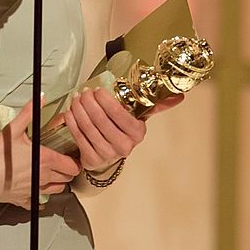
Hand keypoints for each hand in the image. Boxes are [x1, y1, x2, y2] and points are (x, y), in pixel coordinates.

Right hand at [0, 98, 81, 209]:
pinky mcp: (24, 199)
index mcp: (45, 160)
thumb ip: (28, 113)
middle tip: (63, 162)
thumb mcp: (13, 130)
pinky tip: (34, 187)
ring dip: (57, 182)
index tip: (71, 156)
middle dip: (68, 171)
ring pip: (56, 190)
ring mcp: (35, 190)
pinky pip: (38, 201)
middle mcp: (44, 177)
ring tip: (51, 173)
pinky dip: (39, 196)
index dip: (75, 161)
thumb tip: (40, 98)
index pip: (72, 166)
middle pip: (67, 178)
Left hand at [63, 87, 184, 173]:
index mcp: (137, 133)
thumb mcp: (139, 118)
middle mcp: (124, 146)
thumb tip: (180, 96)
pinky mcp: (92, 159)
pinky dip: (72, 122)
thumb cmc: (122, 131)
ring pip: (89, 127)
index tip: (98, 89)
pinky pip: (79, 137)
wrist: (109, 155)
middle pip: (101, 119)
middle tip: (84, 91)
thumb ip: (156, 105)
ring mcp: (107, 154)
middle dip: (89, 102)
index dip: (106, 100)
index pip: (119, 114)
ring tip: (76, 98)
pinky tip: (69, 112)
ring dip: (79, 110)